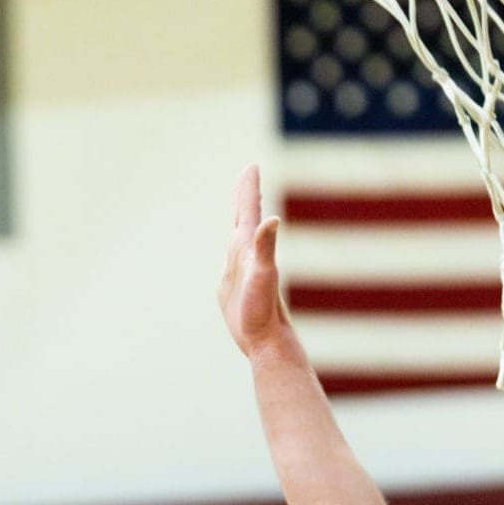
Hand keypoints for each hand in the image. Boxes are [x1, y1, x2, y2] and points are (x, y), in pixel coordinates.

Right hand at [218, 163, 295, 358]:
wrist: (265, 338)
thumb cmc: (263, 309)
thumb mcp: (263, 275)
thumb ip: (266, 247)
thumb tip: (272, 220)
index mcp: (250, 247)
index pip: (249, 210)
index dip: (249, 188)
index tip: (251, 166)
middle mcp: (247, 254)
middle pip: (245, 217)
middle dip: (245, 194)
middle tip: (247, 172)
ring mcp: (240, 269)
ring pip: (239, 236)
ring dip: (240, 218)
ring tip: (242, 204)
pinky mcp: (232, 284)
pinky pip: (231, 259)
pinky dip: (231, 246)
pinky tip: (234, 249)